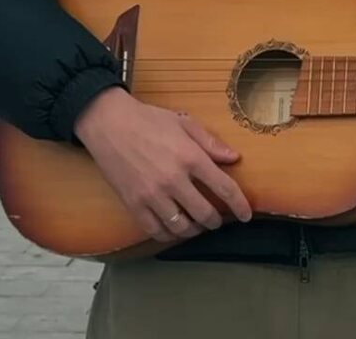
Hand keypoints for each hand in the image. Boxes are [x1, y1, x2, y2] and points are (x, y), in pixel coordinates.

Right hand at [73, 87, 252, 243]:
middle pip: (204, 213)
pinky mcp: (133, 204)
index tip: (246, 215)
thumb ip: (210, 143)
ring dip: (194, 230)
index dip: (239, 205)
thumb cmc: (148, 120)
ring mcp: (152, 195)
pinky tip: (174, 229)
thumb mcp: (184, 123)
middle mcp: (174, 179)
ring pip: (181, 227)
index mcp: (190, 157)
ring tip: (198, 225)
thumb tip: (234, 158)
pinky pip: (155, 231)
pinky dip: (169, 235)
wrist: (109, 123)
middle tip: (219, 220)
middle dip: (216, 221)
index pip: (224, 188)